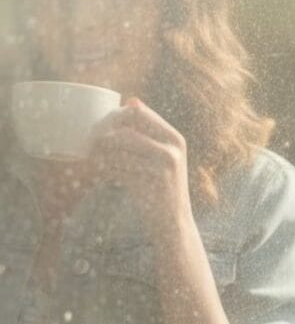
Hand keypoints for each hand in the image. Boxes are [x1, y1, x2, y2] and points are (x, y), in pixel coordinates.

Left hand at [90, 97, 193, 238]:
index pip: (140, 114)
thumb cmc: (163, 187)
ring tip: (94, 158)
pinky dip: (105, 171)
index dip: (115, 116)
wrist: (173, 223)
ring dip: (101, 154)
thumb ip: (150, 131)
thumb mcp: (165, 156)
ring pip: (118, 151)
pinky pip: (117, 170)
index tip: (101, 126)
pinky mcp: (149, 184)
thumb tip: (131, 101)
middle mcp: (172, 150)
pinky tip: (103, 174)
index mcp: (176, 139)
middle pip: (126, 131)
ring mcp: (162, 168)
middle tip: (90, 142)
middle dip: (103, 135)